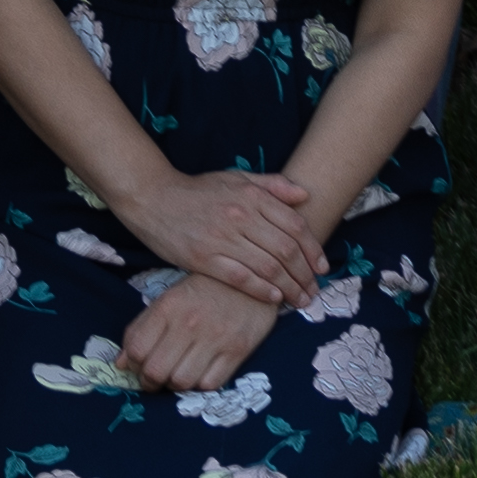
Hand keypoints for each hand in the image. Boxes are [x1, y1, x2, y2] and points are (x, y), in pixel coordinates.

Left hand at [124, 269, 276, 392]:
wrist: (252, 278)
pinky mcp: (238, 350)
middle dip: (150, 382)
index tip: (139, 367)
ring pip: (181, 382)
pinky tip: (200, 374)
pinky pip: (210, 384)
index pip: (137, 349)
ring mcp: (215, 337)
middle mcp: (189, 323)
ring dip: (175, 386)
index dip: (133, 366)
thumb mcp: (168, 300)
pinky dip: (200, 386)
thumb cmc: (203, 290)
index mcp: (168, 307)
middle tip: (155, 380)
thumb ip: (141, 329)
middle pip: (156, 371)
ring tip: (177, 377)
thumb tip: (121, 364)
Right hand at [126, 162, 329, 309]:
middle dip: (306, 274)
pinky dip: (262, 290)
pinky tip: (274, 298)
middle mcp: (241, 216)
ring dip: (290, 287)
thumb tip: (304, 196)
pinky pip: (241, 278)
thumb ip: (272, 185)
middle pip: (286, 249)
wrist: (153, 198)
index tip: (322, 267)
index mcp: (252, 196)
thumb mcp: (236, 178)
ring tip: (300, 300)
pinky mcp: (204, 259)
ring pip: (268, 267)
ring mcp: (222, 238)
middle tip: (314, 290)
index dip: (314, 249)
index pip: (295, 225)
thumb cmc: (197, 190)